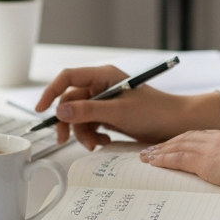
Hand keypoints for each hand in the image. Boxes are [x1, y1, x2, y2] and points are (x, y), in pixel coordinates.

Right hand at [36, 66, 219, 148]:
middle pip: (70, 101)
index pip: (68, 78)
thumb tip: (60, 111)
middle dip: (69, 121)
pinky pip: (91, 125)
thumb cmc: (155, 111)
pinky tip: (104, 142)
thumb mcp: (119, 112)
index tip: (41, 109)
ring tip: (96, 144)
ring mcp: (105, 102)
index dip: (51, 91)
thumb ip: (88, 111)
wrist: (178, 124)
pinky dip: (93, 136)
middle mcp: (102, 86)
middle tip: (65, 139)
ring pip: (79, 117)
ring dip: (83, 133)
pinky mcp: (110, 116)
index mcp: (103, 75)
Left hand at [140, 129, 219, 195]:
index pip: (209, 136)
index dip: (192, 139)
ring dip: (161, 149)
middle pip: (189, 137)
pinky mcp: (206, 162)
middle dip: (171, 142)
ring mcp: (213, 148)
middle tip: (155, 147)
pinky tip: (152, 160)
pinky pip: (177, 158)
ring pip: (179, 145)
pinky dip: (162, 158)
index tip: (182, 142)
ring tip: (147, 154)